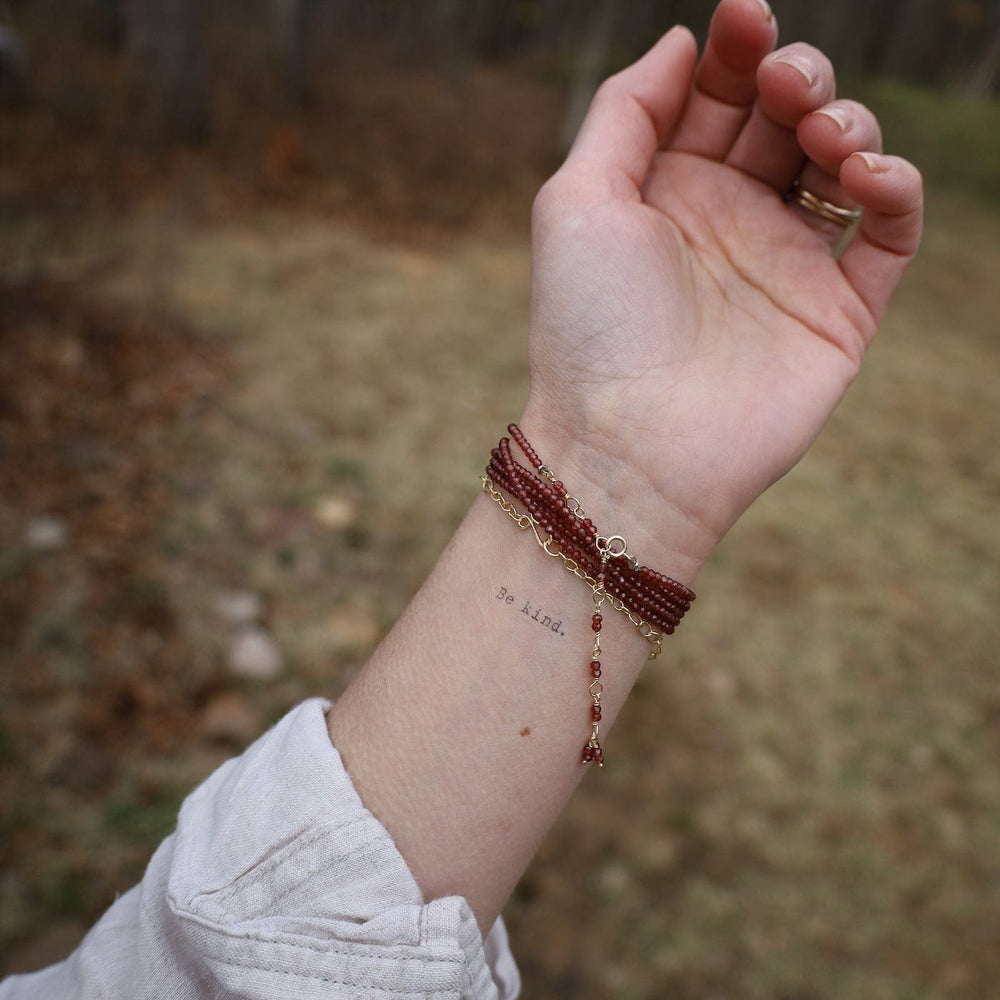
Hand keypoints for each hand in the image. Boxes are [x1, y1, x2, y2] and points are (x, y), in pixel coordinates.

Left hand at [522, 0, 921, 579]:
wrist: (629, 447)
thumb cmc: (590, 327)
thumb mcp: (576, 202)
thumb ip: (625, 112)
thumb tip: (683, 39)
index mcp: (666, 192)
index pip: (718, 97)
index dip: (738, 48)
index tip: (746, 16)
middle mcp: (728, 221)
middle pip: (785, 116)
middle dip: (796, 75)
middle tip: (785, 84)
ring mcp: (786, 264)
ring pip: (843, 161)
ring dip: (847, 122)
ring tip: (821, 136)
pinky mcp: (837, 311)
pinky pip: (889, 235)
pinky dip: (895, 191)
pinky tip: (866, 179)